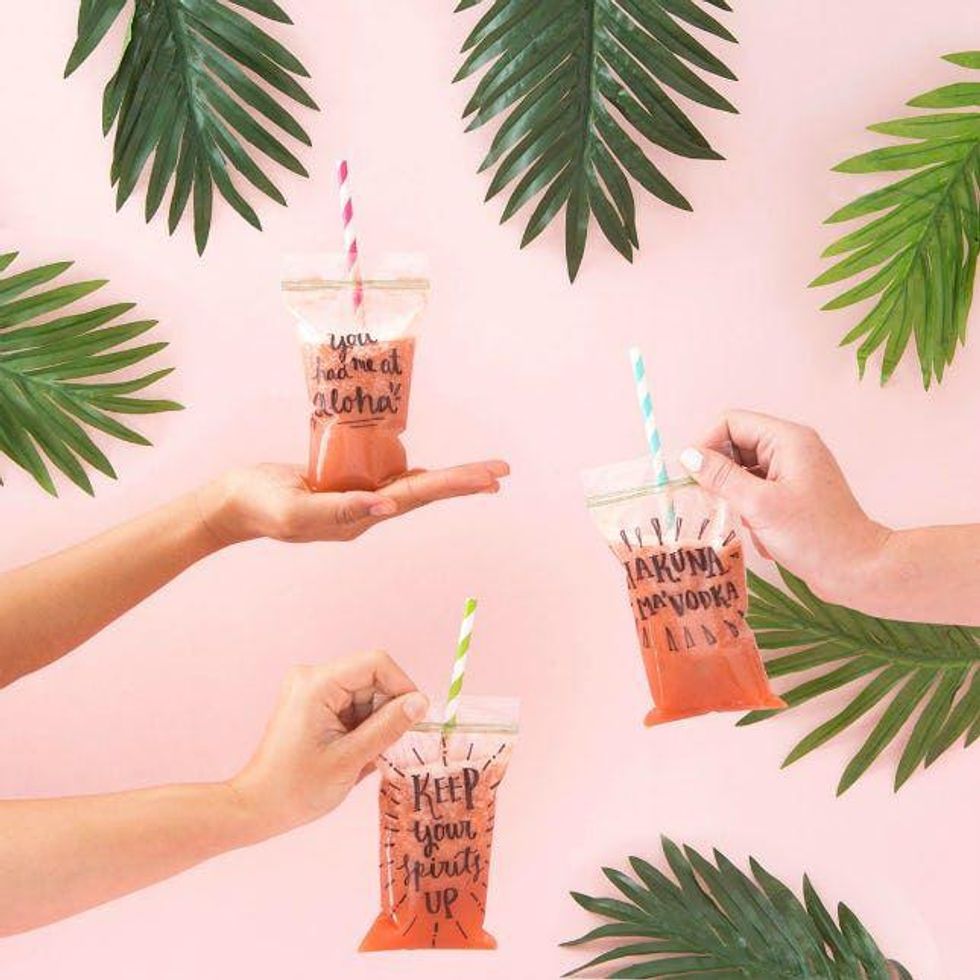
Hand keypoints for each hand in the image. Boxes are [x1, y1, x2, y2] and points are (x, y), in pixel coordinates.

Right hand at [197, 459, 508, 544]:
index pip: (416, 497)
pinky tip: (433, 471)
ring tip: (481, 473)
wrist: (235, 503)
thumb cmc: (260, 506)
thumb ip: (338, 510)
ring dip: (448, 479)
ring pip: (412, 485)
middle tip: (501, 471)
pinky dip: (416, 472)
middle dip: (464, 481)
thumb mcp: (295, 511)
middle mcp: (367, 510)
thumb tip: (386, 506)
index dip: (452, 485)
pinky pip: (388, 476)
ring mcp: (358, 498)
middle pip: (424, 492)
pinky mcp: (347, 485)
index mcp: (360, 516)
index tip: (486, 479)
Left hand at [229, 651, 427, 839]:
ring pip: (364, 694)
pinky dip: (361, 727)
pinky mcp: (311, 702)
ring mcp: (309, 689)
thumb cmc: (297, 788)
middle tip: (385, 746)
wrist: (257, 808)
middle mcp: (312, 677)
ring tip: (362, 756)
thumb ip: (389, 727)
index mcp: (317, 683)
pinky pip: (351, 704)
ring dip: (373, 722)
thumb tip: (421, 702)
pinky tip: (352, 753)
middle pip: (371, 678)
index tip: (415, 717)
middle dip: (386, 710)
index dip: (402, 685)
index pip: (376, 663)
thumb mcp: (350, 759)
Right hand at [678, 410, 889, 602]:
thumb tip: (688, 456)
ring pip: (743, 474)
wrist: (857, 571)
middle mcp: (791, 450)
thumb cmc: (814, 537)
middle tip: (721, 507)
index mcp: (787, 440)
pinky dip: (752, 514)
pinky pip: (757, 494)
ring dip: (738, 501)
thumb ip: (720, 477)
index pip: (731, 423)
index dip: (707, 445)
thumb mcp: (759, 505)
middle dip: (723, 479)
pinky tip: (766, 536)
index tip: (693, 477)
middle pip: (736, 448)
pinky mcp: (794, 496)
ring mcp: (793, 473)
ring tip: (753, 526)